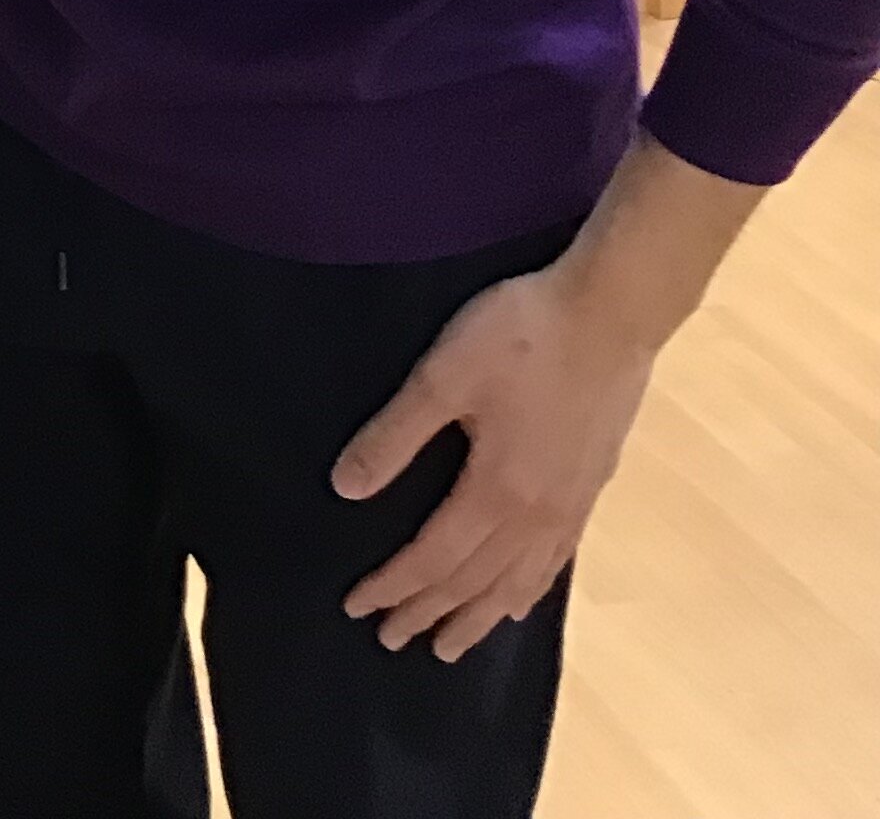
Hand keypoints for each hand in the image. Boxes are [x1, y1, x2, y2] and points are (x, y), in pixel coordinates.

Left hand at [333, 263, 658, 659]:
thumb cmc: (521, 335)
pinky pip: (555, 561)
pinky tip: (520, 600)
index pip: (432, 558)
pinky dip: (528, 590)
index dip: (393, 586)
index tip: (357, 608)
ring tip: (453, 646)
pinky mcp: (591, 487)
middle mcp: (537, 513)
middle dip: (428, 612)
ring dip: (480, 615)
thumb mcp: (441, 377)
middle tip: (392, 641)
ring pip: (518, 581)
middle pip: (474, 581)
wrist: (612, 312)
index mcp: (497, 491)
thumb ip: (393, 436)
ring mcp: (571, 504)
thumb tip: (346, 490)